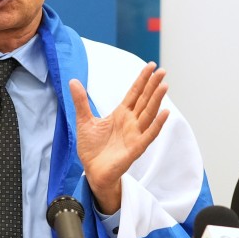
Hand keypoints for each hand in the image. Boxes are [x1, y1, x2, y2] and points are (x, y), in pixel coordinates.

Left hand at [70, 62, 168, 213]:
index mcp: (121, 114)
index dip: (143, 80)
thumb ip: (81, 101)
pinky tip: (165, 113)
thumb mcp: (84, 121)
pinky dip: (157, 125)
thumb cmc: (92, 149)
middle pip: (145, 100)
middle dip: (153, 85)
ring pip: (149, 114)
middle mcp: (131, 122)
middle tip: (163, 70)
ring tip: (164, 85)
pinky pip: (149, 135)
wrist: (92, 171)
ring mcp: (135, 135)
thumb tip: (73, 81)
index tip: (151, 65)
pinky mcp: (136, 148)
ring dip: (157, 100)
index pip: (135, 93)